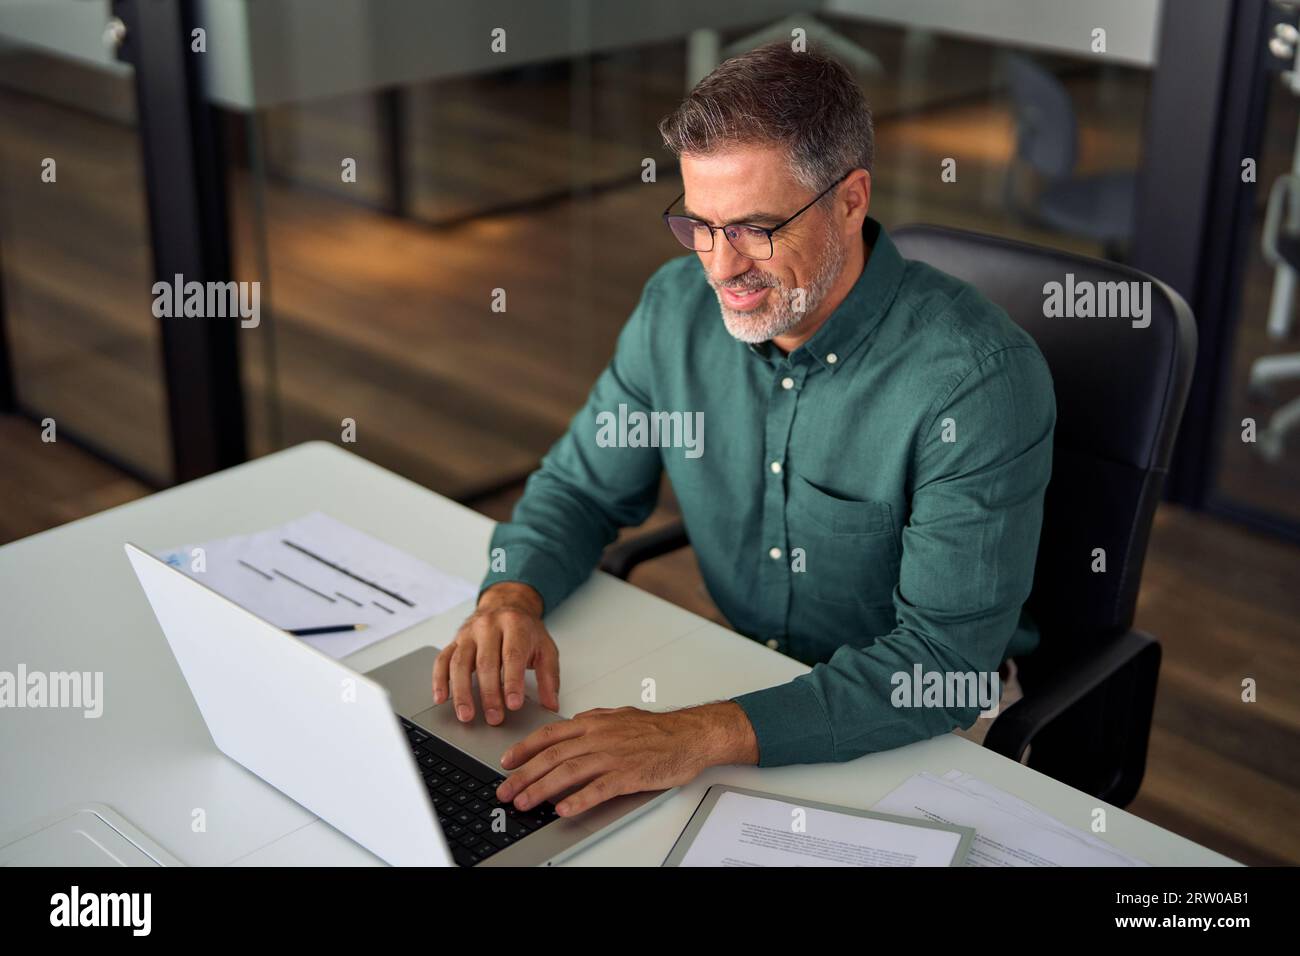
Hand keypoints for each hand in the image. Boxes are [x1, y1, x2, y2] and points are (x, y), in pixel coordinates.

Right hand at [433, 582, 558, 724]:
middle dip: (489, 693)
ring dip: (462, 692)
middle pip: (485, 662)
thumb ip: (549, 677)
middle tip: (494, 717)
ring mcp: (468, 634)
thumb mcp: (546, 648)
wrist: (507, 604)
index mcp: (515, 626)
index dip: (512, 682)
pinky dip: (440, 681)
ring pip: (460, 663)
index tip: (513, 704)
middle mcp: (488, 626)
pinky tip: (441, 698)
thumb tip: (551, 705)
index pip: (512, 656)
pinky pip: (442, 660)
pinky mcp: (454, 641)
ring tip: (467, 715)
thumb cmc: (526, 630)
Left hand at [495, 702, 757, 816]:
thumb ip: (593, 722)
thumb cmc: (658, 729)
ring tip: (525, 803)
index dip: (524, 748)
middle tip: (505, 791)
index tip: (506, 761)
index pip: (549, 735)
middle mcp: (598, 737)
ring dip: (541, 790)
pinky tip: (563, 809)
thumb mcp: (618, 716)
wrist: (690, 735)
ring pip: (568, 773)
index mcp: (593, 722)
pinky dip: (578, 800)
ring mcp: (612, 755)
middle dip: (523, 775)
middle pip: (551, 756)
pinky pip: (598, 789)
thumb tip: (571, 725)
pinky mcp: (628, 774)